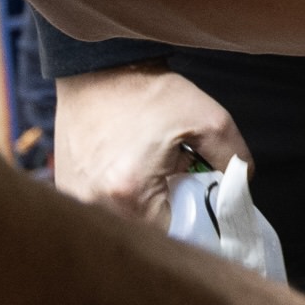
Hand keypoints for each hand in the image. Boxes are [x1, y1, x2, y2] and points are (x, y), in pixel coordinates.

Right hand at [51, 65, 249, 218]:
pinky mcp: (64, 188)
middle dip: (166, 214)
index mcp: (131, 195)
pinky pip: (100, 208)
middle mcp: (96, 205)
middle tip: (174, 183)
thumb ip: (235, 159)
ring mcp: (75, 199)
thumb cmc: (150, 93)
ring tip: (146, 171)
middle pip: (145, 234)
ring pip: (121, 222)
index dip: (192, 224)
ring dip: (139, 206)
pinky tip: (123, 167)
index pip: (172, 238)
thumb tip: (241, 185)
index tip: (199, 205)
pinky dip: (116, 196)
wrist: (98, 66)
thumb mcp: (210, 119)